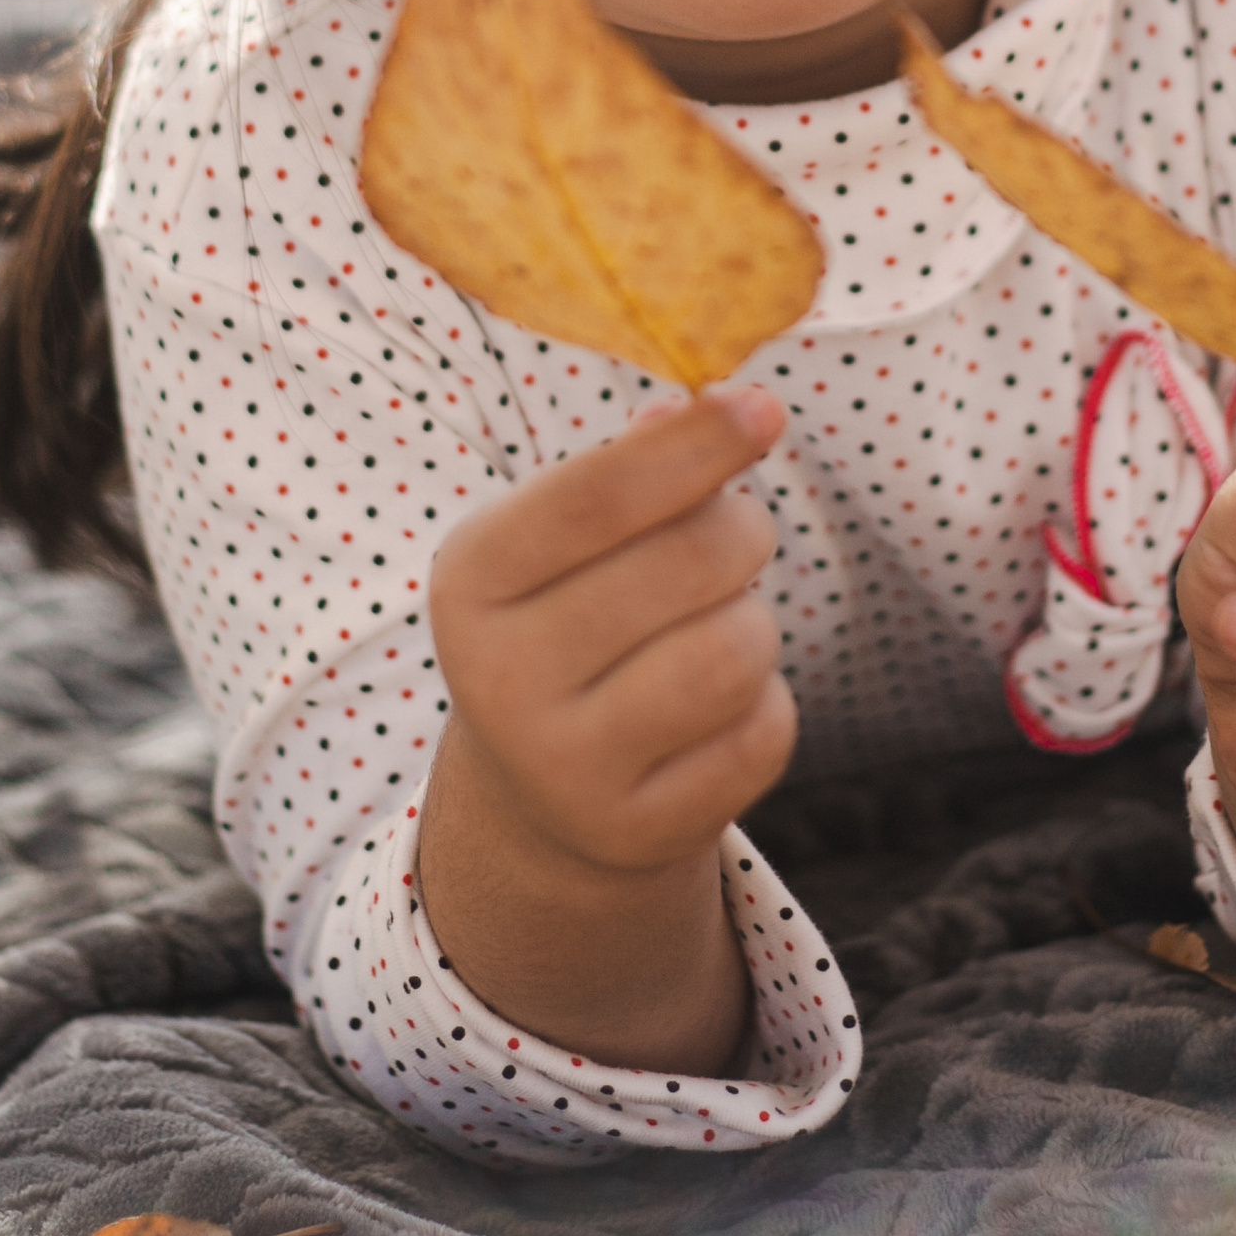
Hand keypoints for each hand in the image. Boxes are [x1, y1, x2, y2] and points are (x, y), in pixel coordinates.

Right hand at [430, 386, 797, 876]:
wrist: (538, 790)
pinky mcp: (636, 831)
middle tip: (739, 533)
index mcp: (470, 579)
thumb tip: (717, 404)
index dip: (694, 445)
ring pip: (734, 654)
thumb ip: (634, 465)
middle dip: (743, 531)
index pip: (595, 496)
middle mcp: (499, 680)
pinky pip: (762, 736)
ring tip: (721, 623)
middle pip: (689, 565)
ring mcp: (563, 769)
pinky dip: (766, 703)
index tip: (764, 407)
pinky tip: (719, 706)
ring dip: (756, 622)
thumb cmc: (570, 615)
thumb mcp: (566, 537)